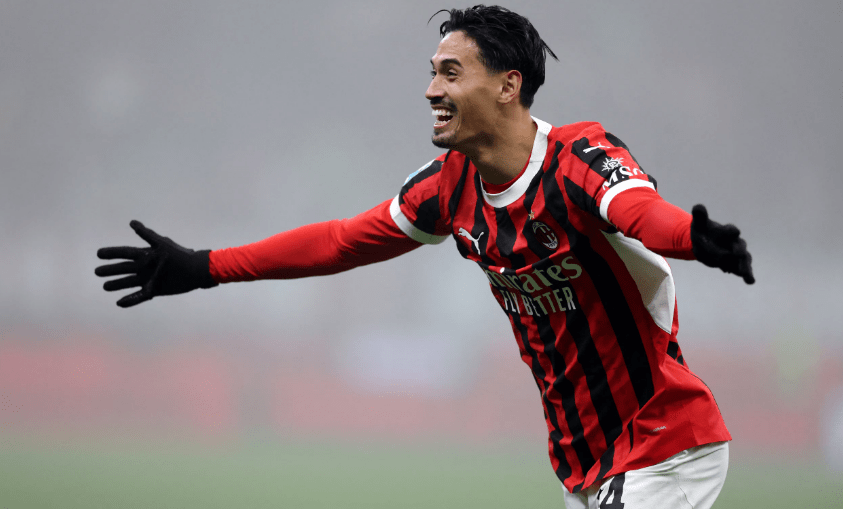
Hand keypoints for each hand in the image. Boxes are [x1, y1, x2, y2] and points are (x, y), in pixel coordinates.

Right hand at [95, 220, 217, 307]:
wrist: (196, 271)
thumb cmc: (180, 255)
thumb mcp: (162, 243)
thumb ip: (146, 234)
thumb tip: (131, 222)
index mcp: (146, 255)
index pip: (125, 253)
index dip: (112, 253)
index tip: (98, 254)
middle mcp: (145, 267)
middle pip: (123, 268)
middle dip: (110, 270)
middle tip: (97, 271)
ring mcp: (149, 279)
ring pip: (128, 282)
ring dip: (116, 284)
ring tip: (105, 286)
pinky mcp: (154, 290)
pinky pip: (139, 296)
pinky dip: (130, 300)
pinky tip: (119, 303)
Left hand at [690, 205, 754, 283]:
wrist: (703, 244)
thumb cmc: (702, 232)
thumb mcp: (698, 224)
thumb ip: (700, 216)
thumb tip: (698, 207)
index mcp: (726, 231)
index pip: (730, 230)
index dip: (731, 231)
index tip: (734, 231)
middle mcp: (734, 242)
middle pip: (740, 246)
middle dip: (738, 250)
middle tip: (737, 254)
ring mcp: (736, 254)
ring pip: (744, 259)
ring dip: (745, 266)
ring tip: (746, 274)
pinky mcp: (735, 264)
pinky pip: (742, 269)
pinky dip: (747, 275)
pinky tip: (750, 281)